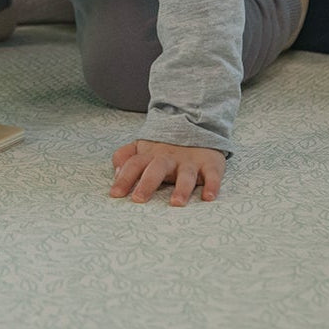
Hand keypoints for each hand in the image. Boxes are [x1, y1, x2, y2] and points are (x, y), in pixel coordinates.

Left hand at [109, 140, 225, 206]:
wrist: (197, 125)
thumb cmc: (164, 147)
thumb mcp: (142, 148)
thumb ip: (125, 156)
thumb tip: (115, 172)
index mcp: (151, 155)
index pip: (134, 164)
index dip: (124, 178)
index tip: (115, 194)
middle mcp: (169, 158)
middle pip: (157, 168)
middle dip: (147, 183)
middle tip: (139, 199)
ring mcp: (190, 161)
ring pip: (186, 174)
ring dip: (181, 188)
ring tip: (176, 203)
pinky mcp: (210, 163)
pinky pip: (213, 174)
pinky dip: (212, 185)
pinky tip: (209, 197)